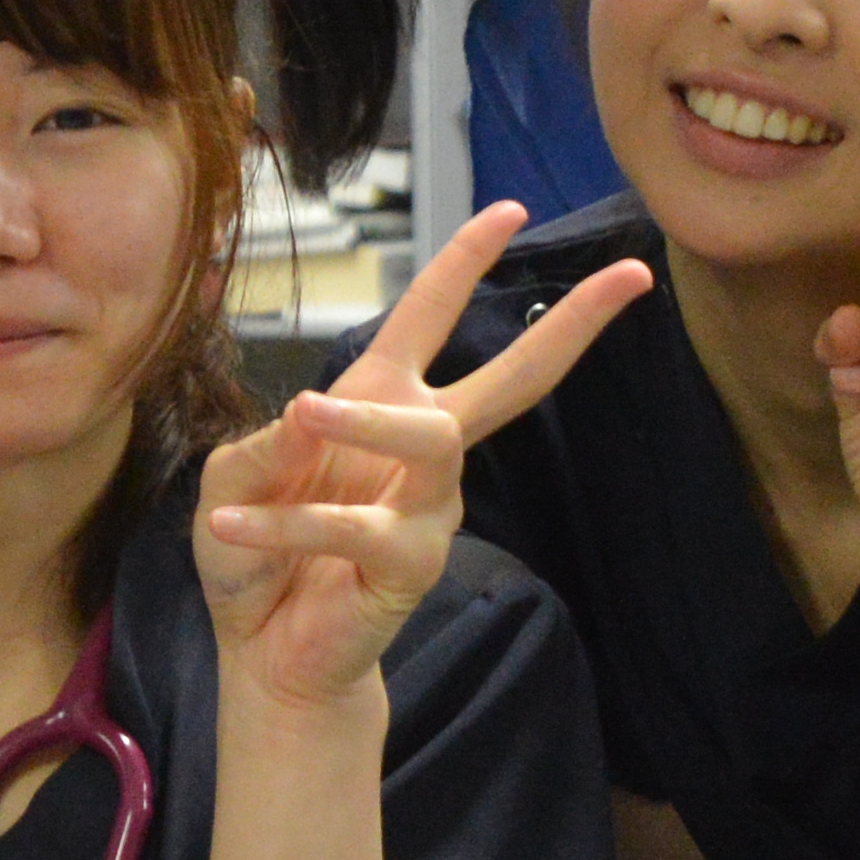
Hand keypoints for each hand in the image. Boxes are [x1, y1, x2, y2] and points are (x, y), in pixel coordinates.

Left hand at [190, 202, 647, 713]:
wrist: (262, 649)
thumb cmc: (255, 549)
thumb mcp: (233, 479)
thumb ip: (263, 443)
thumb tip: (309, 413)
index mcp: (382, 398)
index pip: (430, 316)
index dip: (465, 260)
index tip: (512, 210)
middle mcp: (421, 445)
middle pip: (515, 379)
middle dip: (573, 327)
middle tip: (629, 277)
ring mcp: (429, 506)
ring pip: (431, 438)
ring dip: (363, 418)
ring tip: (305, 409)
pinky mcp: (413, 564)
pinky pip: (356, 526)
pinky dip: (287, 523)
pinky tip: (230, 526)